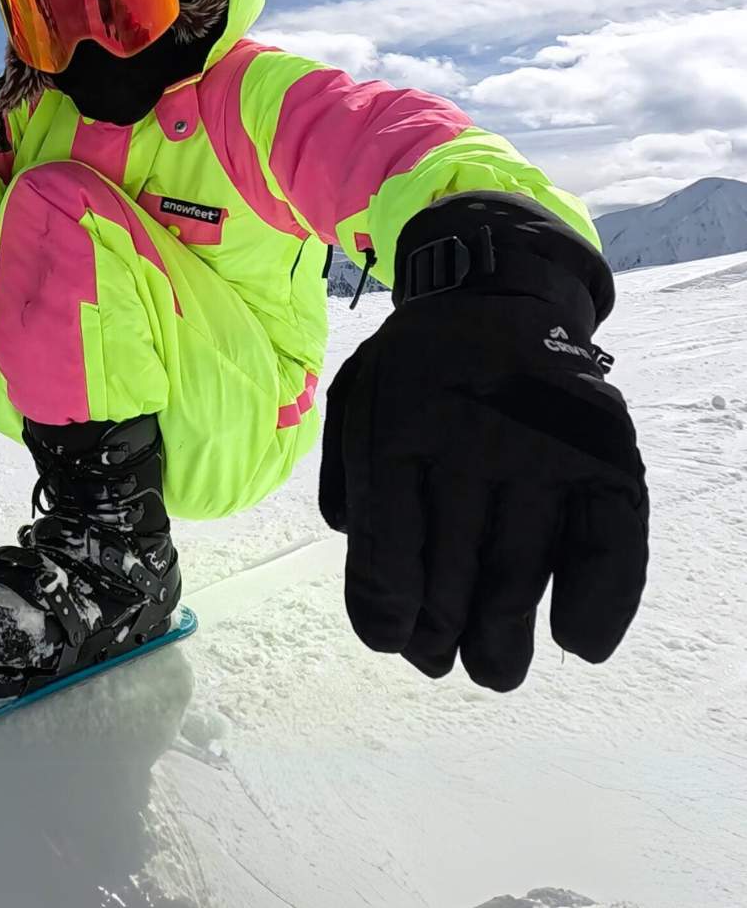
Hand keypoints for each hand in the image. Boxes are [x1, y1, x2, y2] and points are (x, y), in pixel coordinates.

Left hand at [319, 193, 648, 690]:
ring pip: (518, 573)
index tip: (390, 639)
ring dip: (502, 639)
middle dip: (438, 637)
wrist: (494, 293)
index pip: (387, 550)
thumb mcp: (358, 398)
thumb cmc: (416, 364)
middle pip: (451, 576)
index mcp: (396, 429)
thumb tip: (357, 547)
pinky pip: (609, 544)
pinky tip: (575, 638)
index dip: (384, 614)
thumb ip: (351, 476)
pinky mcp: (601, 457)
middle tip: (436, 657)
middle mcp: (468, 444)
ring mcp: (541, 452)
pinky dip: (598, 602)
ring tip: (491, 667)